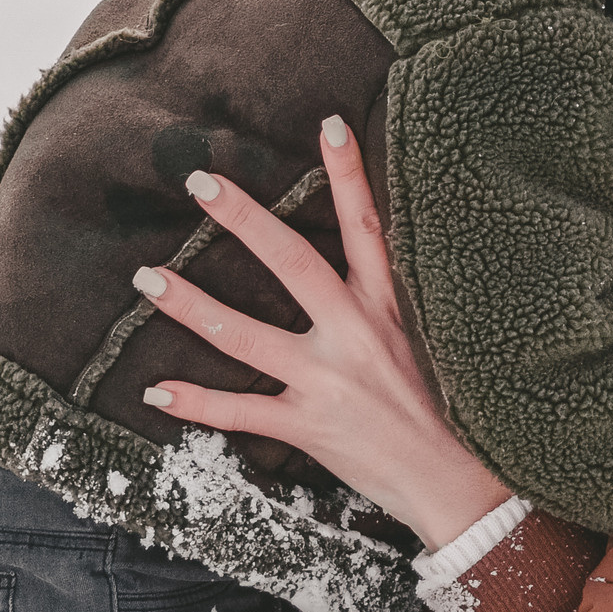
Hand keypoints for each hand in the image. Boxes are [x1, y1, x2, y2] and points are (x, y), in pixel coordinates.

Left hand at [134, 117, 513, 552]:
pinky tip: (157, 391)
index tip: (328, 124)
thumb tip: (367, 271)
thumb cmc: (454, 414)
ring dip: (192, 305)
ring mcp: (331, 380)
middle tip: (202, 183)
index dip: (349, 174)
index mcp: (393, 307)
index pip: (369, 226)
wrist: (463, 487)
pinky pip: (241, 412)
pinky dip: (196, 403)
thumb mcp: (436, 343)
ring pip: (246, 334)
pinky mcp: (312, 426)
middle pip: (293, 261)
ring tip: (148, 278)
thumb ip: (396, 307)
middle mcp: (359, 334)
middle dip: (244, 219)